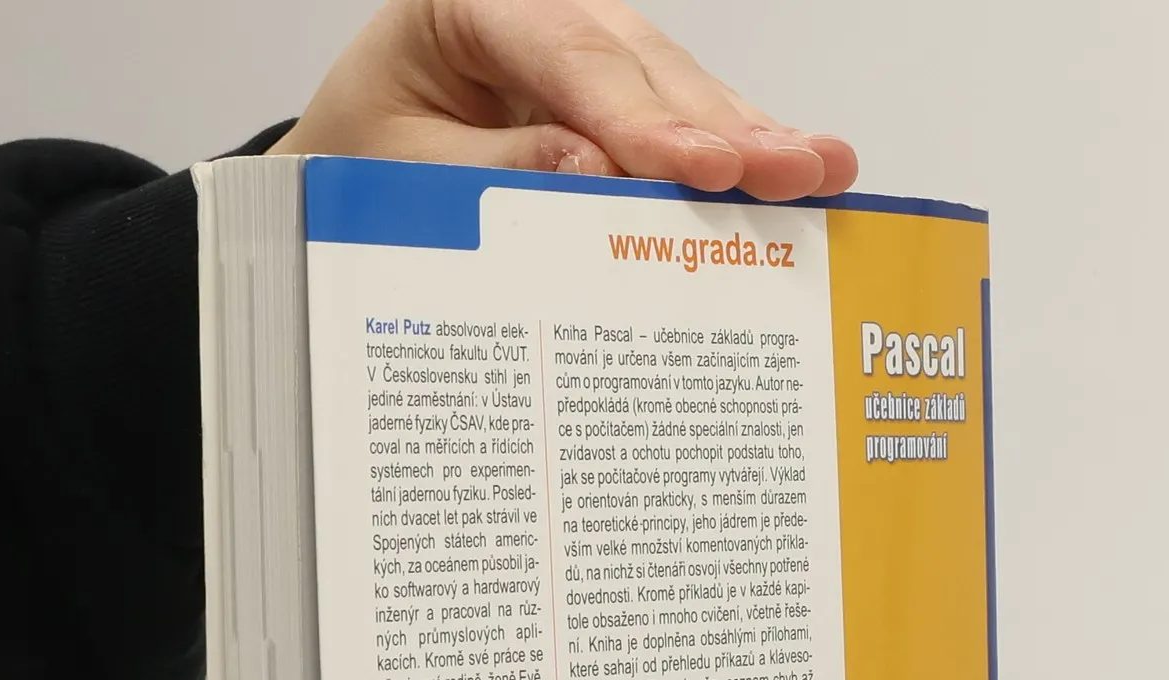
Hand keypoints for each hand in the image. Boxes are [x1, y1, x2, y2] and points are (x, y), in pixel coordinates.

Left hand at [272, 0, 856, 201]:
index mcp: (470, 4)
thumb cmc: (363, 156)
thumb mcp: (399, 171)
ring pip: (678, 86)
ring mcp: (588, 50)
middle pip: (644, 63)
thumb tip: (597, 175)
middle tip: (796, 174)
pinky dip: (735, 153)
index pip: (568, 55)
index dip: (642, 118)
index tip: (704, 166)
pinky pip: (680, 120)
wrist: (347, 162)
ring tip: (822, 175)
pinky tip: (799, 172)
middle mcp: (543, 10)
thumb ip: (493, 172)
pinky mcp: (615, 96)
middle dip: (724, 126)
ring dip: (751, 137)